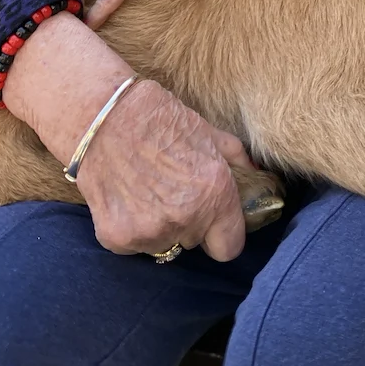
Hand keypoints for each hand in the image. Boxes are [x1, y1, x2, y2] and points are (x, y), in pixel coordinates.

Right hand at [76, 77, 251, 260]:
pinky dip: (132, 229)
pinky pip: (135, 246)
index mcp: (214, 194)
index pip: (229, 248)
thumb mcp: (211, 134)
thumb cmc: (161, 120)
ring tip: (149, 192)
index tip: (215, 224)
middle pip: (195, 242)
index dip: (223, 234)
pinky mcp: (118, 238)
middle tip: (174, 192)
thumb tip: (258, 176)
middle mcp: (186, 218)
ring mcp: (150, 232)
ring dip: (160, 227)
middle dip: (190, 223)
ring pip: (164, 245)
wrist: (106, 117)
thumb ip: (239, 161)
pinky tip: (128, 199)